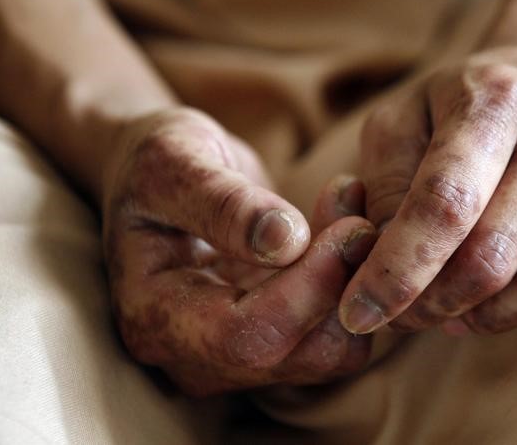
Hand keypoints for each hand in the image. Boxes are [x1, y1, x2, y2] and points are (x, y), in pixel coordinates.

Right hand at [101, 108, 375, 395]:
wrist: (164, 178)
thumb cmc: (159, 164)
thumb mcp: (175, 162)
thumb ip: (225, 203)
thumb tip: (286, 241)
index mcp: (155, 318)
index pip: (245, 337)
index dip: (308, 291)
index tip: (349, 230)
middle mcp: (194, 356)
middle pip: (296, 355)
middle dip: (341, 287)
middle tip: (361, 217)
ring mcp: (237, 355)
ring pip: (329, 352)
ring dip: (355, 283)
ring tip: (349, 208)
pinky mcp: (276, 339)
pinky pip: (335, 329)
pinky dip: (354, 282)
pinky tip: (344, 224)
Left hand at [338, 46, 516, 334]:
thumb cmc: (461, 109)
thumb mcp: (401, 124)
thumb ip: (379, 188)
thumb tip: (373, 261)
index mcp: (494, 98)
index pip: (443, 204)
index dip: (396, 272)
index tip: (358, 313)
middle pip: (495, 252)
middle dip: (435, 303)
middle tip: (406, 315)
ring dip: (492, 314)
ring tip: (454, 313)